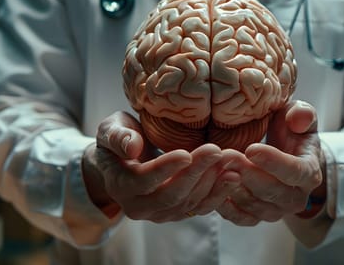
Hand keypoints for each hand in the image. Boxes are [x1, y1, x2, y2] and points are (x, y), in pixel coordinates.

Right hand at [82, 111, 240, 221]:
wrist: (124, 160)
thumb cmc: (119, 139)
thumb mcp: (110, 130)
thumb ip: (117, 137)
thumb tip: (131, 147)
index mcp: (120, 185)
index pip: (144, 180)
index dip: (165, 169)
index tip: (186, 153)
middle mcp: (139, 207)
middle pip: (171, 194)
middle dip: (196, 172)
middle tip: (216, 150)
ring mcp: (160, 213)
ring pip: (189, 202)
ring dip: (212, 181)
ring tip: (229, 158)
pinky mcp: (178, 213)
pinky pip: (200, 208)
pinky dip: (219, 193)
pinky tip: (233, 176)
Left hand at [216, 100, 325, 224]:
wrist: (284, 154)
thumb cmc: (291, 131)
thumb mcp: (298, 116)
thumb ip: (302, 114)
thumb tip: (299, 118)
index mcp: (310, 172)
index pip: (295, 172)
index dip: (273, 162)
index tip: (251, 149)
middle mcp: (296, 198)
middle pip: (272, 191)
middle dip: (247, 173)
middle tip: (226, 156)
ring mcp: (277, 210)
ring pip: (255, 206)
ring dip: (234, 188)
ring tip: (216, 167)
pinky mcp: (257, 217)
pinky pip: (241, 218)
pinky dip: (226, 207)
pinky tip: (213, 187)